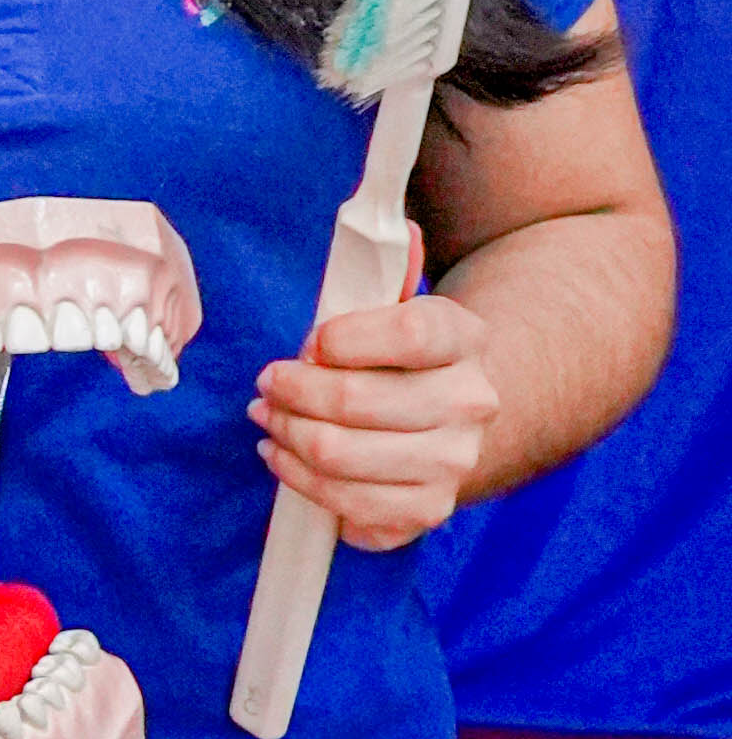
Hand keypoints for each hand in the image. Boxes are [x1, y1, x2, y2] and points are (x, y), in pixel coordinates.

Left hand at [252, 281, 498, 549]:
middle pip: (356, 400)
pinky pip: (345, 503)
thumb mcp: (393, 306)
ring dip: (286, 434)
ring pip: (339, 453)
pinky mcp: (428, 509)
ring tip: (269, 417)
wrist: (448, 417)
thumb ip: (382, 272)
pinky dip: (298, 479)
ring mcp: (454, 461)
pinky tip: (284, 456)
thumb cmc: (399, 357)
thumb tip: (396, 229)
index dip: (342, 340)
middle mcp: (471, 402)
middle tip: (266, 383)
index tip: (310, 344)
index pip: (407, 333)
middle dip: (292, 391)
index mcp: (465, 338)